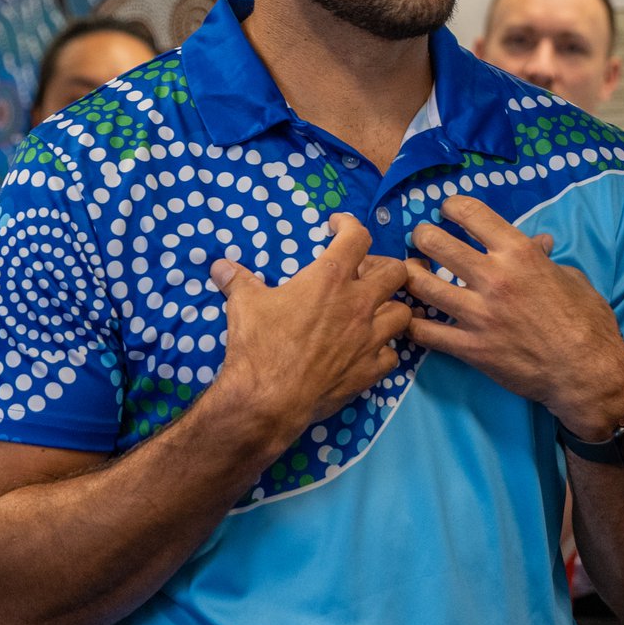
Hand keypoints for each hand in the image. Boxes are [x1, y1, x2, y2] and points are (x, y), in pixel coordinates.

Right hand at [211, 213, 411, 441]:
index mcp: (330, 279)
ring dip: (390, 308)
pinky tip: (368, 350)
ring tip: (372, 311)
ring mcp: (369, 338)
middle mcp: (358, 304)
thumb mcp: (243, 304)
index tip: (337, 227)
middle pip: (396, 272)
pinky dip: (383, 349)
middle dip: (384, 267)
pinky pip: (392, 354)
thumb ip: (237, 280)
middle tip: (363, 274)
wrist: (268, 399)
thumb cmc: (258, 345)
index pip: (357, 237)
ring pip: (403, 313)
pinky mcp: (370, 370)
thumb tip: (220, 266)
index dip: (349, 225)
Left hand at [404, 195, 623, 436]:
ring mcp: (478, 315)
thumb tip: (538, 243)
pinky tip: (413, 315)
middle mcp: (493, 278)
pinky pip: (425, 333)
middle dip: (422, 235)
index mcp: (518, 254)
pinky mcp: (470, 348)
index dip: (451, 206)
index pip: (471, 213)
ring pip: (421, 285)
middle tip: (422, 239)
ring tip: (411, 271)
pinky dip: (413, 322)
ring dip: (410, 274)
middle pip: (435, 243)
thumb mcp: (569, 277)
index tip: (447, 211)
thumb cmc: (586, 321)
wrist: (588, 374)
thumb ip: (543, 258)